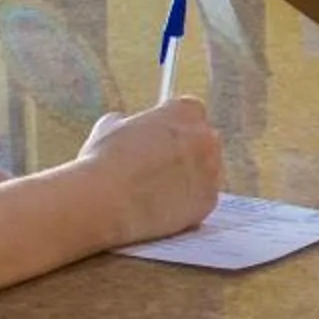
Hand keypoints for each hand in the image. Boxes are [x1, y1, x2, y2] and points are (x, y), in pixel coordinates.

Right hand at [78, 98, 222, 247]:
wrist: (106, 200)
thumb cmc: (105, 160)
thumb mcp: (111, 126)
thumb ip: (130, 122)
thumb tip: (128, 126)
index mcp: (185, 110)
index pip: (191, 113)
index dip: (174, 129)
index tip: (162, 140)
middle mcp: (207, 136)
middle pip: (204, 143)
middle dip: (186, 154)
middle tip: (158, 168)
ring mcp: (212, 170)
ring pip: (206, 174)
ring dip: (188, 180)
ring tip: (155, 191)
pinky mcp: (210, 200)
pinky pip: (201, 201)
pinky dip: (185, 206)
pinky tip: (160, 208)